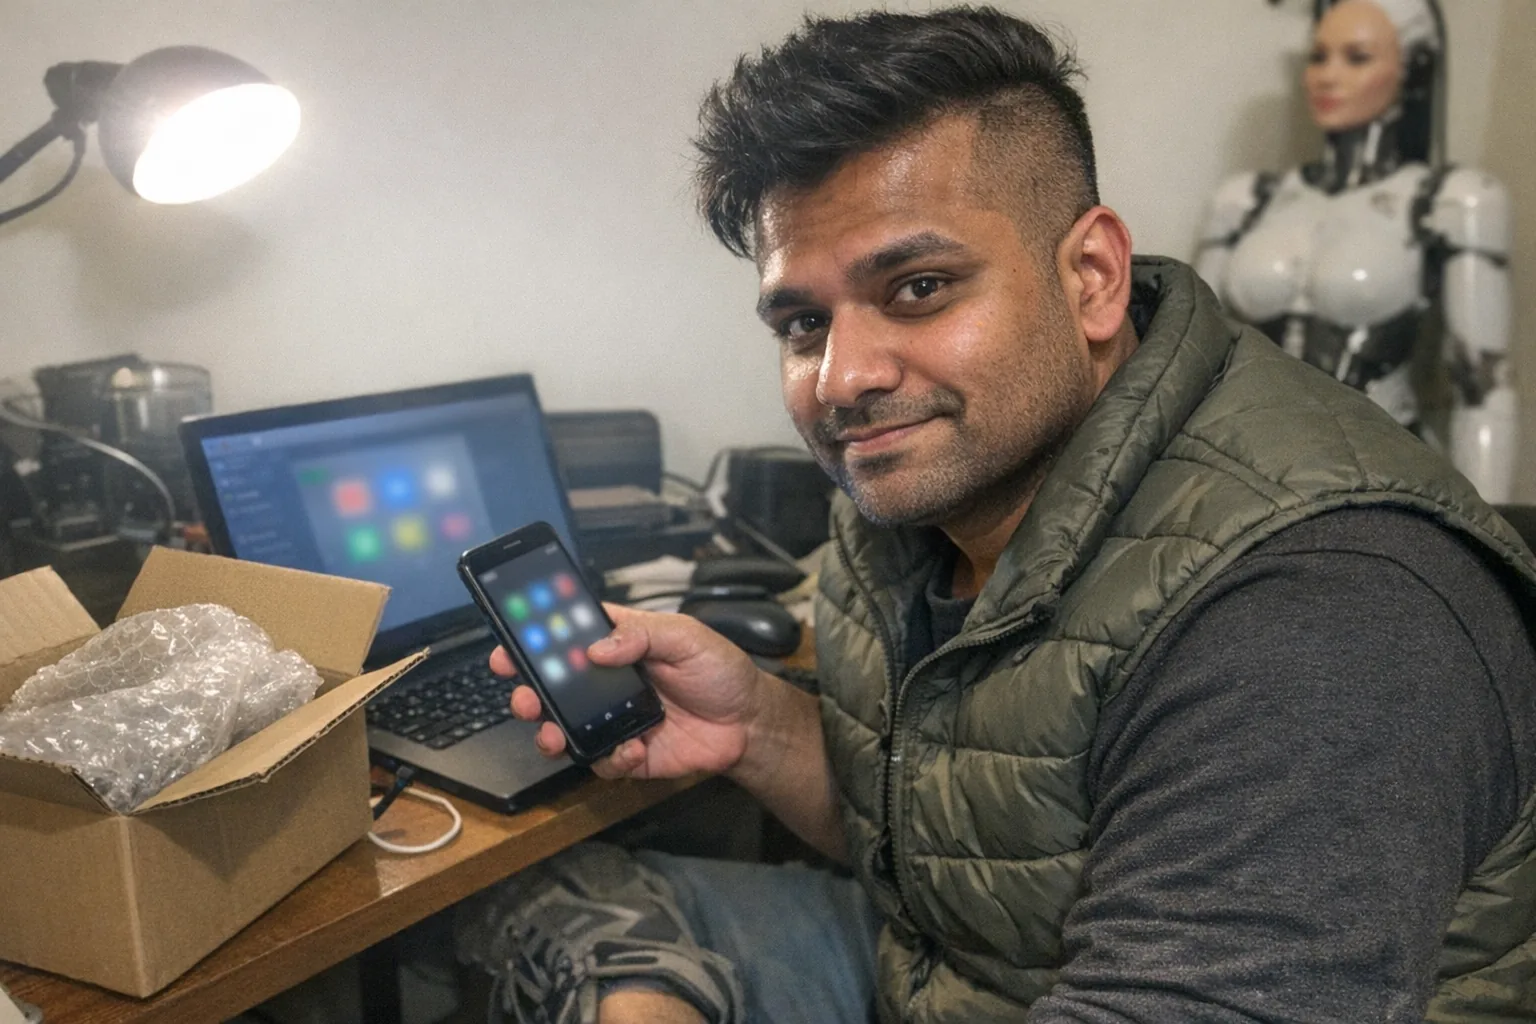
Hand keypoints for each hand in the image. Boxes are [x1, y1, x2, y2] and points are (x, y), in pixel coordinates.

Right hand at [493, 603, 766, 780]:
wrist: (749, 723)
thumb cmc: (720, 672)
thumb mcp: (687, 637)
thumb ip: (643, 635)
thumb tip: (598, 647)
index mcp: (618, 645)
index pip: (566, 638)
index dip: (534, 640)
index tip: (510, 645)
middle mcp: (607, 683)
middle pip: (552, 686)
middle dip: (528, 692)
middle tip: (525, 697)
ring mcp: (613, 720)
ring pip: (564, 727)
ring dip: (550, 730)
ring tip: (552, 732)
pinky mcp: (627, 753)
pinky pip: (601, 760)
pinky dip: (610, 756)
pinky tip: (632, 747)